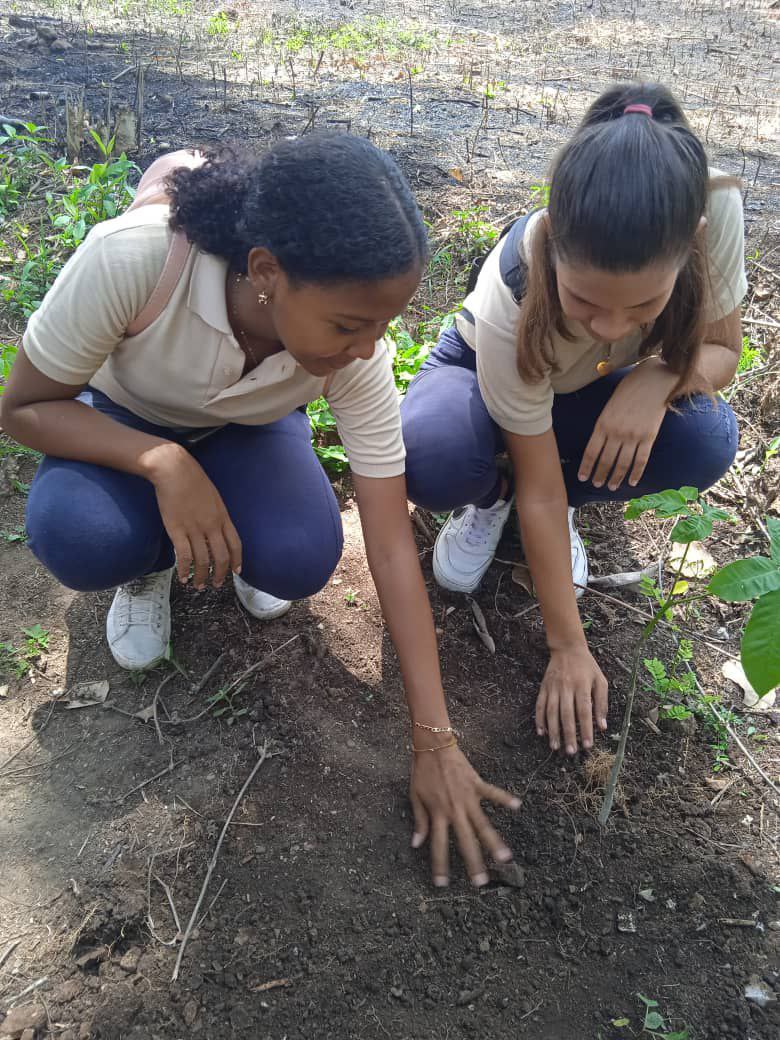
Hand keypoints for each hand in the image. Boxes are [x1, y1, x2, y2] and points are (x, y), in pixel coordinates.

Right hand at [147, 444, 241, 587]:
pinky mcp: (176, 530)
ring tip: (199, 586)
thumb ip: (216, 513)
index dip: (237, 560)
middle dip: (221, 574)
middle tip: (218, 584)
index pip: (235, 544)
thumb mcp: (213, 496)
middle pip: (221, 556)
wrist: (174, 470)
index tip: (237, 571)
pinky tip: (183, 577)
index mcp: (223, 516)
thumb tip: (215, 527)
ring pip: (203, 560)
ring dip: (202, 576)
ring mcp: (194, 528)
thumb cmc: (192, 479)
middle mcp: (211, 525)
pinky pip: (184, 556)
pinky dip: (185, 570)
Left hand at [409, 742, 520, 887]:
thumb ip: (419, 821)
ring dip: (493, 842)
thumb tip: (416, 844)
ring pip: (482, 824)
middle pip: (464, 841)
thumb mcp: (415, 796)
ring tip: (504, 858)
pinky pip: (493, 793)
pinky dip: (504, 798)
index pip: (438, 845)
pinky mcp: (477, 784)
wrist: (432, 745)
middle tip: (481, 882)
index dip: (439, 865)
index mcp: (437, 814)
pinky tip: (517, 806)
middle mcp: (454, 809)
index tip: (441, 884)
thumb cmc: (422, 771)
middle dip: (473, 863)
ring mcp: (467, 797)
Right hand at [536, 646, 607, 754]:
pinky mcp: (544, 687)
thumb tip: (602, 726)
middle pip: (567, 714)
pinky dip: (539, 719)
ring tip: (555, 747)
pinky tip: (541, 732)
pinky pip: (539, 705)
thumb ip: (602, 703)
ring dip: (553, 731)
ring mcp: (553, 688)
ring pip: (551, 712)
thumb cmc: (587, 666)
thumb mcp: (600, 681)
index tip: (587, 745)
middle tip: (571, 751)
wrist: (567, 648)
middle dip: (568, 734)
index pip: (584, 711)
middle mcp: (566, 687)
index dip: (585, 729)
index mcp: (582, 686)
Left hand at [578, 360, 675, 490]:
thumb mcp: (609, 406)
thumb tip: (600, 444)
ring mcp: (633, 436)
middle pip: (606, 461)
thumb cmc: (629, 389)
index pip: (591, 452)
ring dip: (615, 478)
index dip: (587, 467)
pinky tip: (632, 482)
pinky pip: (641, 461)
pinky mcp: (649, 437)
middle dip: (599, 475)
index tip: (583, 477)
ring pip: (622, 464)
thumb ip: (604, 425)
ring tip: (611, 487)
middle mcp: (617, 432)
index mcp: (603, 424)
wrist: (653, 380)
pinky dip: (636, 474)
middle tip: (596, 485)